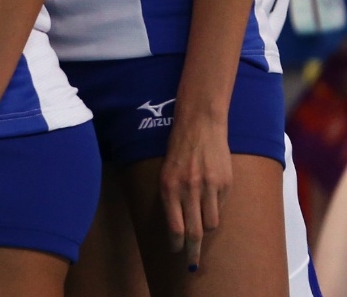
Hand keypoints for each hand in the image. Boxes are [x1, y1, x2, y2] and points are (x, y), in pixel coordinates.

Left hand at [159, 111, 231, 269]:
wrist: (199, 126)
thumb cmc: (179, 151)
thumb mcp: (166, 173)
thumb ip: (172, 198)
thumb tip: (180, 226)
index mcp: (169, 187)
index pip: (175, 226)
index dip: (176, 244)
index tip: (177, 253)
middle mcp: (188, 189)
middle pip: (194, 232)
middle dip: (193, 251)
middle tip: (193, 264)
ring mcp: (208, 187)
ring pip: (210, 223)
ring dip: (206, 229)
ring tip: (202, 226)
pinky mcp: (225, 184)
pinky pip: (221, 207)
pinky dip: (216, 209)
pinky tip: (212, 200)